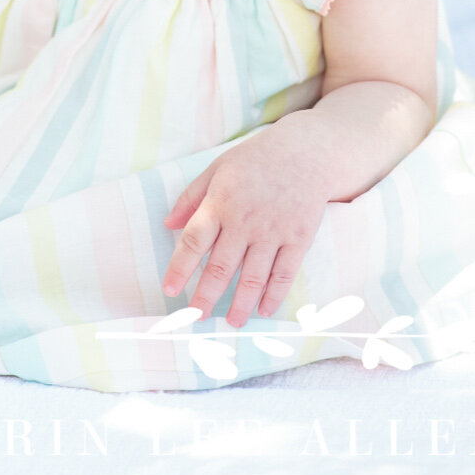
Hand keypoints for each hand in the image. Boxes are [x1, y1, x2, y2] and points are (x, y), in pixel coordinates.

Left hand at [161, 120, 333, 326]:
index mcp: (220, 203)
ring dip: (240, 303)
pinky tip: (264, 309)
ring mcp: (273, 232)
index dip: (179, 268)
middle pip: (221, 266)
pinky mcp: (298, 239)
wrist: (306, 152)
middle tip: (196, 317)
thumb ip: (191, 198)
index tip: (169, 290)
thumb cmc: (255, 160)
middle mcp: (245, 222)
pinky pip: (284, 273)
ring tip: (231, 322)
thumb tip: (167, 224)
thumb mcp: (216, 169)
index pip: (194, 242)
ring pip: (253, 276)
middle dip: (206, 296)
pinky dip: (274, 294)